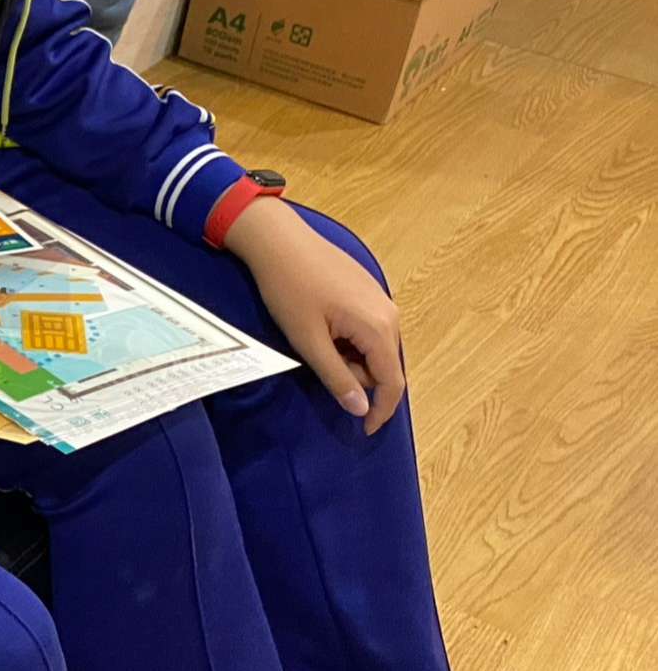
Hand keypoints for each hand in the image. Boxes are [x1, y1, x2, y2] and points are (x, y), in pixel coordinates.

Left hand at [225, 198, 404, 432]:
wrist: (278, 240)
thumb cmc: (289, 289)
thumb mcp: (308, 341)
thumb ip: (337, 377)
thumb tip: (361, 409)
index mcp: (379, 328)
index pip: (392, 383)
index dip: (381, 411)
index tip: (364, 431)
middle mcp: (389, 313)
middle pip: (385, 366)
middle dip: (358, 379)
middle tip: (319, 366)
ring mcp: (381, 299)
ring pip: (375, 348)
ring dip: (351, 359)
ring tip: (315, 343)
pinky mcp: (368, 290)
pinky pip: (368, 329)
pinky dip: (349, 341)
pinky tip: (321, 328)